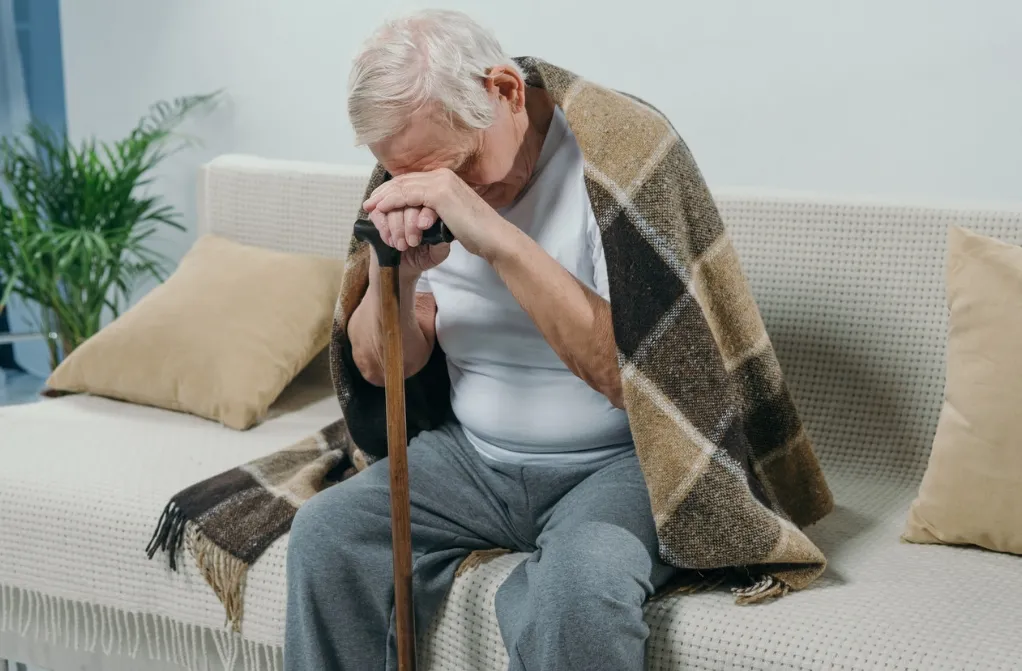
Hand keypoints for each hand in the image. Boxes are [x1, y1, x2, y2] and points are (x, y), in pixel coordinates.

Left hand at [364, 169, 508, 258]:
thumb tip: (420, 214)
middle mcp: (442, 175)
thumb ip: (436, 209)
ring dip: (384, 199)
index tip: (378, 201)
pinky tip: (381, 209)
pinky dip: (391, 202)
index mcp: (445, 178)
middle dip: (383, 192)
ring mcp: (441, 182)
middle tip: (368, 204)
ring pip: (403, 187)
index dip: (392, 190)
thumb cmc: (475, 231)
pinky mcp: (439, 193)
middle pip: (404, 181)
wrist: (492, 236)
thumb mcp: (452, 215)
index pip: (411, 181)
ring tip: (370, 209)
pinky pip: (407, 196)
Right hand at [365, 206, 450, 279]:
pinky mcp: (380, 212)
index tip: (424, 226)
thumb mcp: (436, 254)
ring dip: (396, 227)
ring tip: (401, 246)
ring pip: (394, 206)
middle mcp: (415, 202)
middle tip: (412, 242)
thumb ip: (441, 243)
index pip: (431, 201)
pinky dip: (384, 227)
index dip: (427, 213)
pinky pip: (378, 212)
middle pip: (410, 200)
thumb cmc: (422, 257)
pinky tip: (390, 240)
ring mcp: (395, 205)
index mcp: (433, 208)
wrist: (403, 267)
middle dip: (409, 224)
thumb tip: (439, 230)